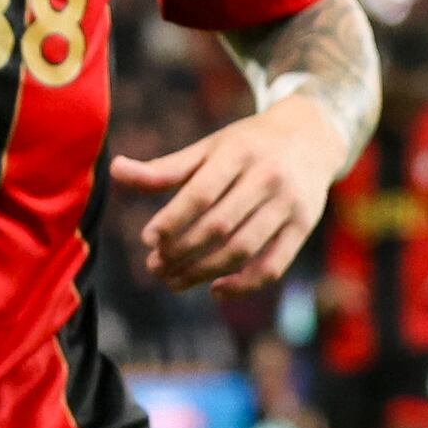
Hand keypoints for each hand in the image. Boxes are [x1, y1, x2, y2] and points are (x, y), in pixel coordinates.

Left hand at [108, 94, 346, 297]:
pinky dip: (245, 284)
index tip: (148, 239)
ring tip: (173, 280)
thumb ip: (166, 167)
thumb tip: (115, 170)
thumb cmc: (247, 144)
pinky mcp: (304, 227)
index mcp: (237, 154)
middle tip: (154, 266)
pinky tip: (216, 290)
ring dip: (205, 271)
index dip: (172, 219)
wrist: (311, 137)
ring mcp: (289, 205)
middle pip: (219, 226)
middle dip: (182, 251)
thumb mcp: (209, 147)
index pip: (200, 193)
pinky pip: (275, 264)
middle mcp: (267, 179)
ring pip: (243, 248)